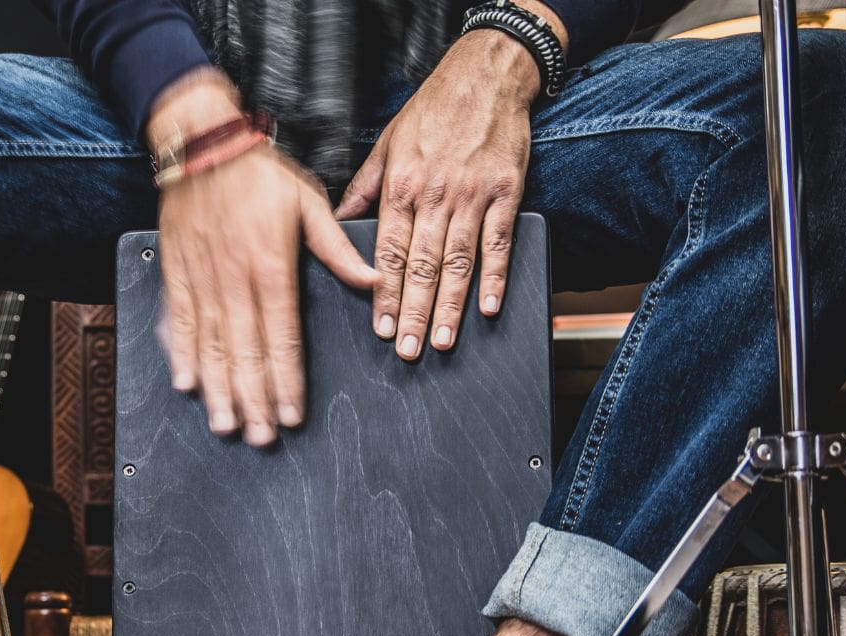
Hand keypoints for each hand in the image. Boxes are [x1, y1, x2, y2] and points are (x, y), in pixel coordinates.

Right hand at [150, 71, 378, 446]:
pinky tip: (187, 383)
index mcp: (272, 267)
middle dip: (254, 399)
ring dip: (218, 388)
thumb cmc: (260, 174)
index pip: (282, 338)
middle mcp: (234, 280)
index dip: (286, 381)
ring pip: (210, 345)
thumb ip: (339, 250)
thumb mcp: (310, 204)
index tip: (291, 415)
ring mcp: (202, 279)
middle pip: (245, 352)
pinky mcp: (177, 273)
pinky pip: (177, 321)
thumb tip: (375, 281)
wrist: (204, 145)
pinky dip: (180, 353)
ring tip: (226, 424)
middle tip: (259, 438)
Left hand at [334, 28, 548, 359]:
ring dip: (451, 306)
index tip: (380, 326)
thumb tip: (338, 224)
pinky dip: (496, 277)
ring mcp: (472, 195)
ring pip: (458, 261)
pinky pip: (499, 242)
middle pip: (421, 266)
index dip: (382, 293)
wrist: (485, 76)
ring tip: (442, 341)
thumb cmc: (432, 111)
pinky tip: (489, 307)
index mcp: (400, 186)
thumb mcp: (385, 144)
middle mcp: (435, 195)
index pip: (387, 252)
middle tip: (406, 350)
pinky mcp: (506, 192)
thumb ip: (364, 189)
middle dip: (412, 313)